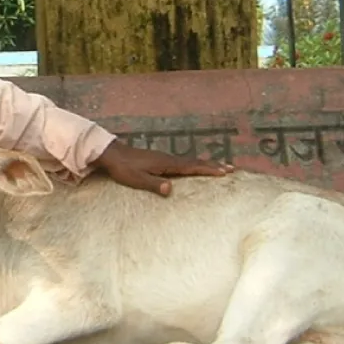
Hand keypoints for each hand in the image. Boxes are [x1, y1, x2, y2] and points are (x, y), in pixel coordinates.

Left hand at [93, 140, 233, 196]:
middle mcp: (168, 159)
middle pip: (195, 162)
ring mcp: (165, 158)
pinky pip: (182, 163)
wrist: (111, 154)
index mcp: (166, 163)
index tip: (225, 171)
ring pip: (190, 161)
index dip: (209, 169)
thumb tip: (170, 189)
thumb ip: (153, 184)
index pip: (192, 166)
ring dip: (206, 164)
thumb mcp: (136, 179)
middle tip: (232, 169)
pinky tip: (194, 168)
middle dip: (214, 166)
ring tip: (220, 167)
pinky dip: (194, 164)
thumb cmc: (123, 168)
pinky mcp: (160, 160)